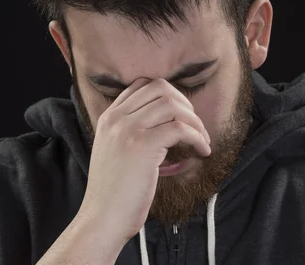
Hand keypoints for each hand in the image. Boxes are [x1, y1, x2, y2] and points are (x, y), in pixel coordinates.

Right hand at [77, 77, 211, 244]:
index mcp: (108, 118)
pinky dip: (197, 137)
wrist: (102, 219)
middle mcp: (116, 118)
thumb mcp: (115, 151)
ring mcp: (128, 129)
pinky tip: (202, 151)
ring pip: (172, 104)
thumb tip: (165, 123)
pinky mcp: (143, 145)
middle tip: (195, 126)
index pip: (142, 85)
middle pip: (160, 88)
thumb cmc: (114, 193)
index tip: (181, 115)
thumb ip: (130, 132)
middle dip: (185, 104)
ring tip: (201, 140)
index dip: (169, 95)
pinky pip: (180, 127)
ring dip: (195, 121)